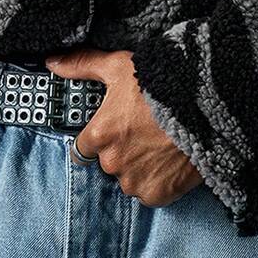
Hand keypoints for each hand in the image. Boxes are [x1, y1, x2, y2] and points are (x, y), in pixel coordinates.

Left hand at [45, 47, 203, 206]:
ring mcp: (136, 181)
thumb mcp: (118, 67)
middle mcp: (112, 163)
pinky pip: (151, 192)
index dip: (97, 139)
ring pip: (130, 179)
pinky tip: (169, 160)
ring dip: (140, 167)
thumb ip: (83, 66)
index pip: (82, 149)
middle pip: (109, 163)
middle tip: (143, 132)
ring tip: (159, 144)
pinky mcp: (158, 194)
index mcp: (99, 136)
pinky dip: (159, 181)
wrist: (205, 104)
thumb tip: (52, 63)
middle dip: (122, 151)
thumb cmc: (160, 83)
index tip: (111, 132)